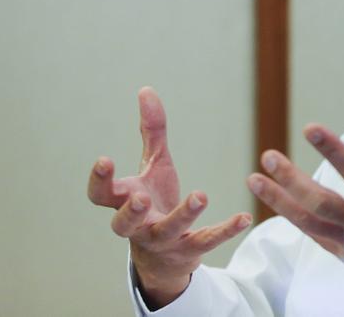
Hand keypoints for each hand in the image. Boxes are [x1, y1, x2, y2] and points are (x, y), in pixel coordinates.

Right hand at [87, 87, 251, 308]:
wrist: (165, 255)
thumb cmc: (154, 201)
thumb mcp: (154, 165)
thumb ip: (151, 131)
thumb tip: (146, 90)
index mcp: (124, 202)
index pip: (100, 196)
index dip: (99, 180)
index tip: (105, 159)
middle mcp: (138, 225)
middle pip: (123, 224)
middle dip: (130, 211)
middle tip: (141, 197)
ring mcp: (163, 240)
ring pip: (168, 231)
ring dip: (184, 214)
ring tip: (201, 195)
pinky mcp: (189, 250)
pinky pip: (207, 241)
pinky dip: (225, 230)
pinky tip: (245, 216)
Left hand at [247, 99, 343, 283]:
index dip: (333, 149)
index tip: (310, 130)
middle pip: (320, 202)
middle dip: (290, 180)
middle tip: (268, 157)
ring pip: (309, 223)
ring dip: (279, 201)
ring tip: (255, 180)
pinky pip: (315, 238)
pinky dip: (295, 220)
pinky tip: (279, 205)